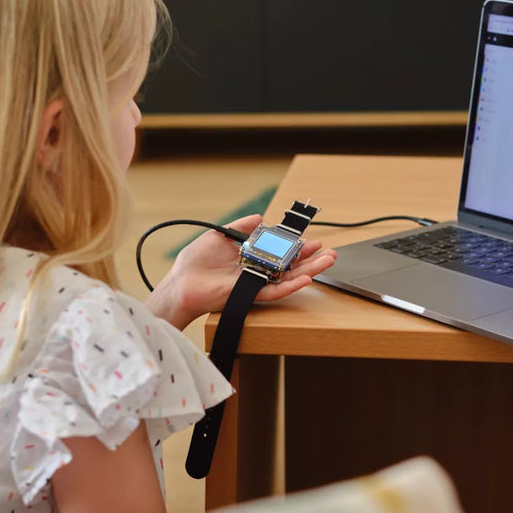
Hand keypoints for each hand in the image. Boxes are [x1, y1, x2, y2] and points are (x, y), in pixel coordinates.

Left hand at [144, 214, 336, 330]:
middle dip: (310, 258)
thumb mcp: (221, 234)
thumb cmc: (195, 262)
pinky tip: (306, 278)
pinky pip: (275, 291)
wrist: (182, 283)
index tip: (309, 239)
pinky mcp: (251, 295)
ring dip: (309, 270)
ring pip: (288, 278)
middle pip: (289, 265)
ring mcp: (256, 283)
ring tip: (328, 261)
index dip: (295, 246)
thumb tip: (260, 217)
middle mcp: (256, 270)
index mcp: (250, 257)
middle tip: (329, 252)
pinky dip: (291, 285)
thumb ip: (242, 227)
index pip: (279, 251)